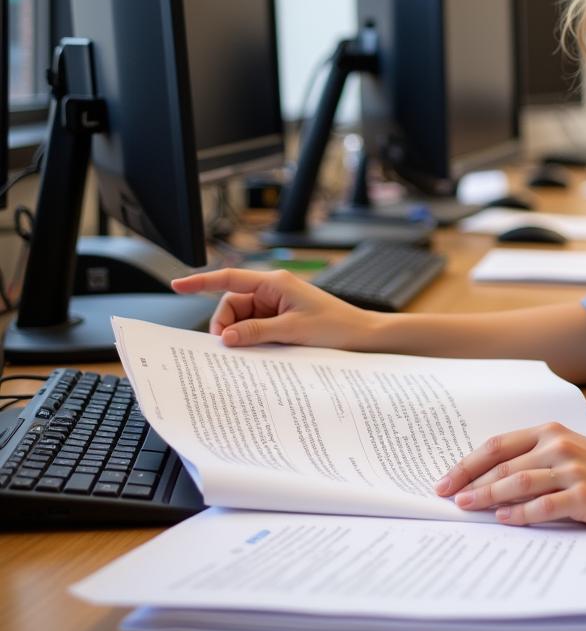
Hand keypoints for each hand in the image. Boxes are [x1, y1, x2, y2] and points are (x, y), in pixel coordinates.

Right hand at [171, 268, 381, 349]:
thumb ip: (256, 332)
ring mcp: (277, 306)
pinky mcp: (282, 320)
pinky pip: (255, 327)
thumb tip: (225, 336)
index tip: (177, 285)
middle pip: (231, 304)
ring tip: (251, 351)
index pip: (230, 278)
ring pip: (241, 318)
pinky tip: (257, 351)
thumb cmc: (336, 327)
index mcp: (275, 283)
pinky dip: (251, 338)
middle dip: (225, 324)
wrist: (363, 337)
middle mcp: (273, 291)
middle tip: (231, 347)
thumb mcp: (292, 330)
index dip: (201, 282)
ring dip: (240, 334)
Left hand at [434, 421, 585, 528]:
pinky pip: (543, 506)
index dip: (468, 462)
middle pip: (501, 465)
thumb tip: (494, 482)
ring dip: (486, 496)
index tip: (445, 479)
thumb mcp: (574, 456)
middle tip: (445, 498)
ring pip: (516, 483)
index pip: (498, 445)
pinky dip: (519, 513)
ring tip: (465, 508)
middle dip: (469, 482)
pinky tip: (503, 520)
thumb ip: (539, 461)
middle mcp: (558, 445)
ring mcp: (572, 469)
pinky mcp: (585, 495)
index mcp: (552, 432)